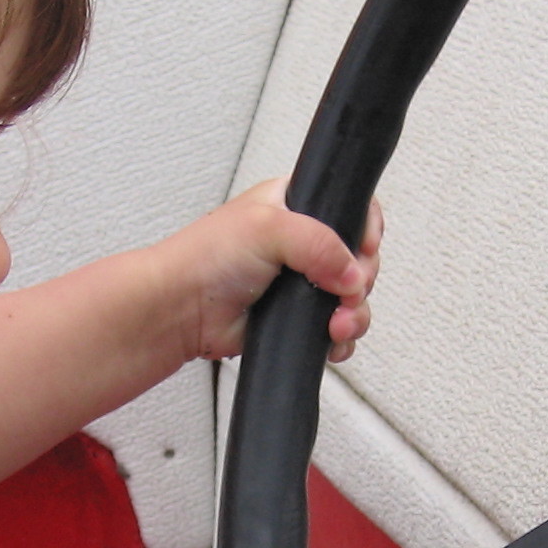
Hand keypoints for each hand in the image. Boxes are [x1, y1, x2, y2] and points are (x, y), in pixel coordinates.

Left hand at [155, 178, 382, 364]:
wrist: (181, 310)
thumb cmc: (206, 258)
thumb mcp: (268, 228)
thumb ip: (320, 242)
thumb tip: (353, 273)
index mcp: (297, 207)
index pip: (353, 209)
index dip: (366, 230)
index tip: (363, 250)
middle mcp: (303, 244)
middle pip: (360, 260)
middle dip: (362, 281)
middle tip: (348, 293)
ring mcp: (302, 284)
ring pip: (353, 299)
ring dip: (355, 315)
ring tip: (336, 325)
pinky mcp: (297, 319)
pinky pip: (336, 331)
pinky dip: (341, 339)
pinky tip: (331, 341)